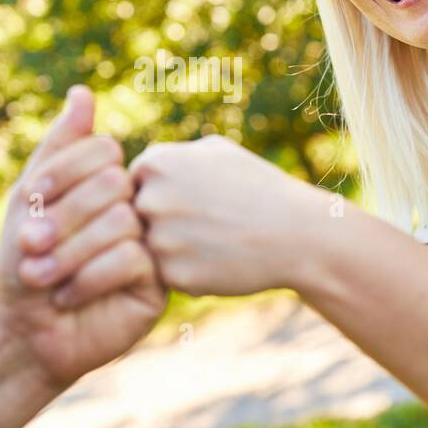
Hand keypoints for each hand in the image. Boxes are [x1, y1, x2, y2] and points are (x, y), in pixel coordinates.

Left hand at [0, 86, 165, 387]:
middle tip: (29, 244)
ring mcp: (149, 246)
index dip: (65, 171)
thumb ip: (59, 148)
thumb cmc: (23, 262)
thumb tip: (82, 91)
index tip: (31, 198)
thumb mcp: (32, 198)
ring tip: (38, 275)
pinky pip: (132, 260)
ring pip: (120, 221)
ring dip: (70, 250)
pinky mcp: (157, 284)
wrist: (26, 331)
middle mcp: (134, 208)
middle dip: (63, 216)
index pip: (101, 150)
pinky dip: (89, 276)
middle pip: (111, 184)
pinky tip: (66, 295)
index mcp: (107, 183)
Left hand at [128, 134, 323, 297]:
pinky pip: (167, 276)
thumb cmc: (257, 187)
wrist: (296, 233)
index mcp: (155, 163)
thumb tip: (142, 166)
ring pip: (148, 250)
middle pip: (133, 219)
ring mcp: (159, 239)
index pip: (131, 185)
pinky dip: (189, 274)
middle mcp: (149, 199)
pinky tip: (218, 261)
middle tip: (202, 225)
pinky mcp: (173, 275)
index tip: (191, 200)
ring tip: (212, 242)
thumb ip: (171, 156)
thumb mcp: (216, 151)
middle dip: (160, 224)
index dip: (160, 195)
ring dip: (172, 251)